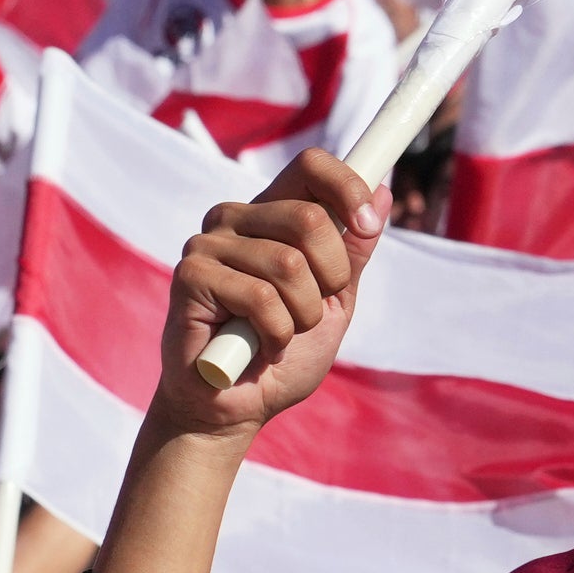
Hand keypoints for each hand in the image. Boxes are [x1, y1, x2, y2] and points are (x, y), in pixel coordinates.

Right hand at [155, 148, 378, 436]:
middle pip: (309, 217)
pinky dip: (275, 335)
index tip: (367, 225)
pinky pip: (260, 297)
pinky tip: (257, 346)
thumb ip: (353, 252)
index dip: (347, 186)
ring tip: (279, 335)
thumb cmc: (281, 352)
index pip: (310, 166)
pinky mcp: (189, 275)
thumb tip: (384, 194)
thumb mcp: (335, 301)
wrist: (234, 407)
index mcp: (269, 215)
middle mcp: (234, 219)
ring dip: (302, 316)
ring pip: (289, 264)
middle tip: (310, 312)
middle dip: (330, 278)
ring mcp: (207, 244)